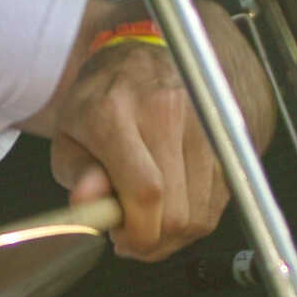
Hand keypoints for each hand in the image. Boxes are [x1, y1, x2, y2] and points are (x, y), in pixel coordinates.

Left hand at [46, 6, 272, 260]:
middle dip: (154, 241)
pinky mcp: (226, 135)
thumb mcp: (69, 136)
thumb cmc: (101, 101)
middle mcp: (167, 113)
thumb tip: (90, 205)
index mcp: (117, 112)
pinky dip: (196, 217)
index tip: (122, 242)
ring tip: (152, 222)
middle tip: (132, 237)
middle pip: (178, 210)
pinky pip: (219, 200)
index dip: (139, 232)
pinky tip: (174, 208)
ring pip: (202, 212)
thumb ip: (78, 174)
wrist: (142, 54)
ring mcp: (203, 122)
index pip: (146, 191)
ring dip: (176, 234)